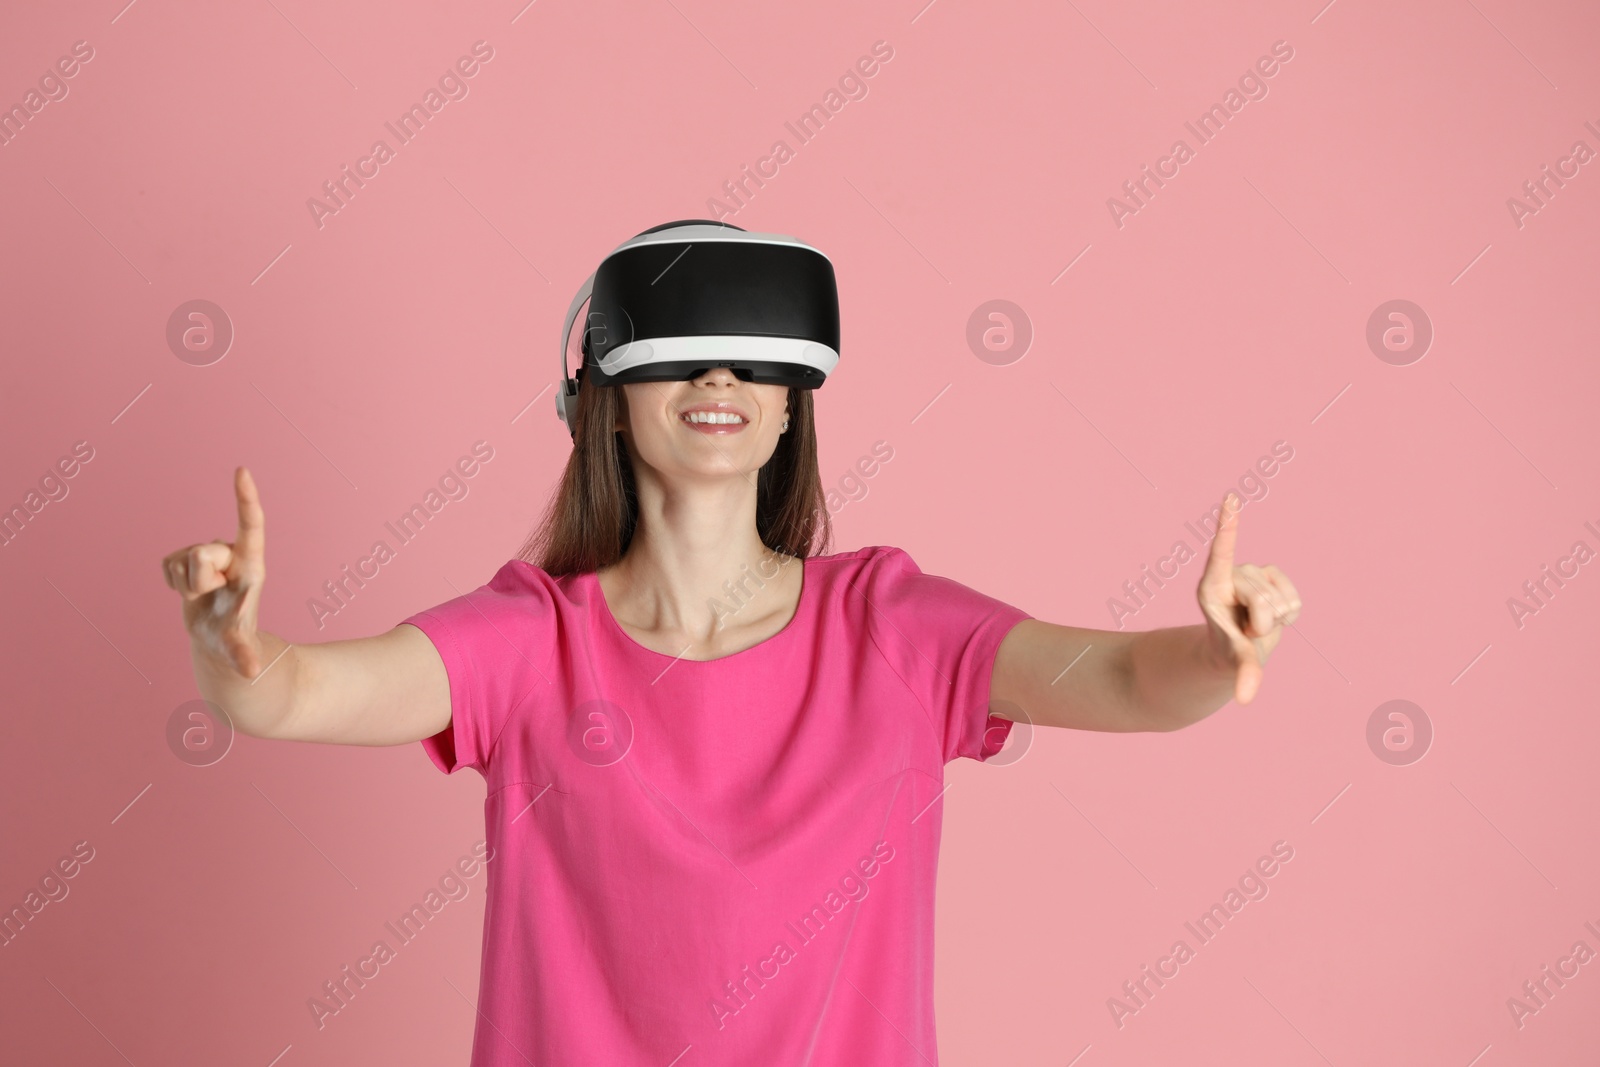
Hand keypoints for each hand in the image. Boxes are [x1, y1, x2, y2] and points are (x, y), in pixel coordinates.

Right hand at [161, 466, 268, 678]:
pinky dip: (171, 583)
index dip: (245, 498)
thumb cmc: (235, 640)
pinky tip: (187, 593)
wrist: (217, 640)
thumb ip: (243, 655)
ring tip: (203, 597)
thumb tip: (251, 672)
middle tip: (211, 597)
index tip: (241, 471)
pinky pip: (165, 563)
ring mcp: (208, 554)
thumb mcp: (239, 647)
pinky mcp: (186, 558)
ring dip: (184, 585)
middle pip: (201, 553)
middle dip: (198, 580)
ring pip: (181, 559)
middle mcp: (231, 554)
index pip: (250, 525)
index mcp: (251, 564)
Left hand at [1195, 491, 1301, 704]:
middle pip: (1261, 599)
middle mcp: (1232, 575)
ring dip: (1275, 621)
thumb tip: (1245, 697)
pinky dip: (1290, 613)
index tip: (1230, 499)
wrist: (1238, 647)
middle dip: (1260, 623)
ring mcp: (1253, 574)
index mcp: (1211, 586)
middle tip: (1247, 630)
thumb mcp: (1233, 661)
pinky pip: (1294, 599)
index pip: (1222, 552)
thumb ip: (1242, 675)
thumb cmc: (1226, 651)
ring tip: (1257, 624)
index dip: (1228, 527)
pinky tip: (1276, 616)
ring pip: (1279, 600)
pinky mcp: (1273, 577)